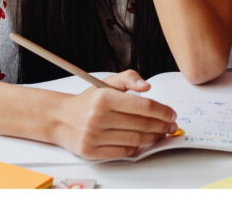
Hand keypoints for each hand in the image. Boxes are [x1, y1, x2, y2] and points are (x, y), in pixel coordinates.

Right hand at [52, 69, 177, 160]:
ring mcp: (94, 136)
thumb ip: (129, 78)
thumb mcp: (106, 83)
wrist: (60, 118)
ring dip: (153, 138)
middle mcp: (98, 117)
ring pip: (135, 140)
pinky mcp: (91, 152)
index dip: (162, 111)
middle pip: (142, 125)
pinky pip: (122, 152)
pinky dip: (136, 148)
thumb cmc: (88, 101)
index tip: (171, 114)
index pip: (143, 106)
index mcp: (104, 98)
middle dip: (162, 126)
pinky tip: (142, 142)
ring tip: (160, 134)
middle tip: (170, 125)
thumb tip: (146, 86)